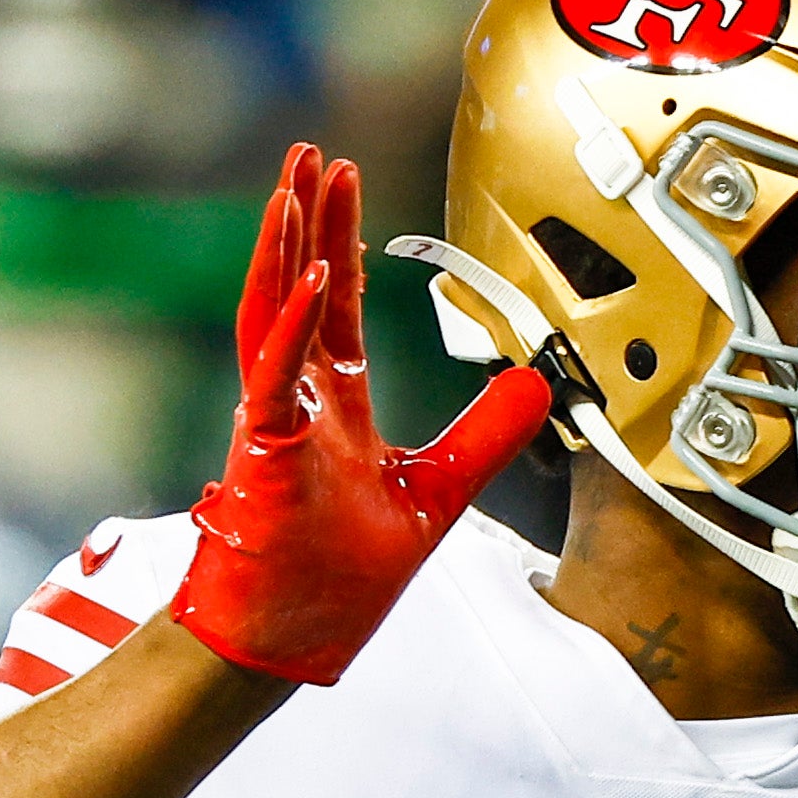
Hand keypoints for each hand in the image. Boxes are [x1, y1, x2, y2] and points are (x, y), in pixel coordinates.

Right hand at [168, 144, 553, 685]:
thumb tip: (534, 384)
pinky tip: (317, 273)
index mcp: (332, 410)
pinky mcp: (263, 447)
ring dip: (287, 244)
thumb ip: (485, 435)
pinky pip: (277, 372)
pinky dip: (297, 322)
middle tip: (313, 155)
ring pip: (273, 311)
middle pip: (301, 290)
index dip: (343, 247)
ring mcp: (273, 419)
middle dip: (308, 220)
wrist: (286, 642)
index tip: (344, 189)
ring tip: (295, 180)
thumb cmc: (334, 582)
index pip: (339, 310)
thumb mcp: (437, 492)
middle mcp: (296, 402)